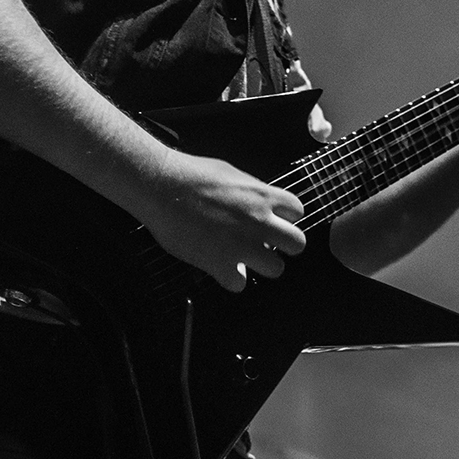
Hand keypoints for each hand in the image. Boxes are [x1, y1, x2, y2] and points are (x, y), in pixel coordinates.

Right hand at [137, 150, 306, 293]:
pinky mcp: (219, 263)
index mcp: (262, 196)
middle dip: (284, 245)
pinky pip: (240, 284)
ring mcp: (241, 245)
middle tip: (268, 243)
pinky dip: (230, 278)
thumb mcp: (232, 174)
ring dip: (261, 264)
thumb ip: (253, 192)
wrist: (161, 186)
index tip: (274, 219)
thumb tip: (261, 203)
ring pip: (276, 269)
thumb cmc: (190, 175)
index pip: (297, 211)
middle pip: (297, 244)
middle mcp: (258, 222)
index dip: (285, 216)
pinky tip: (220, 266)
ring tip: (244, 256)